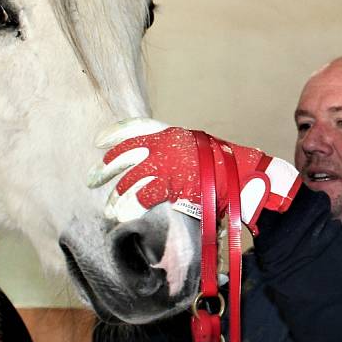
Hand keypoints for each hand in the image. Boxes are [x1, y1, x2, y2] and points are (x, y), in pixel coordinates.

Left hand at [88, 118, 300, 232]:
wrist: (248, 178)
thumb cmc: (226, 170)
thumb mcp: (197, 155)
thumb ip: (175, 157)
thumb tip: (154, 166)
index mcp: (174, 134)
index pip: (138, 127)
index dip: (116, 134)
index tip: (99, 142)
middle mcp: (169, 145)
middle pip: (127, 154)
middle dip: (106, 169)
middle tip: (92, 180)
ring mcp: (171, 164)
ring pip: (132, 178)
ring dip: (118, 195)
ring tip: (110, 209)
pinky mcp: (174, 184)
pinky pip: (144, 195)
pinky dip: (132, 205)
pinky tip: (123, 215)